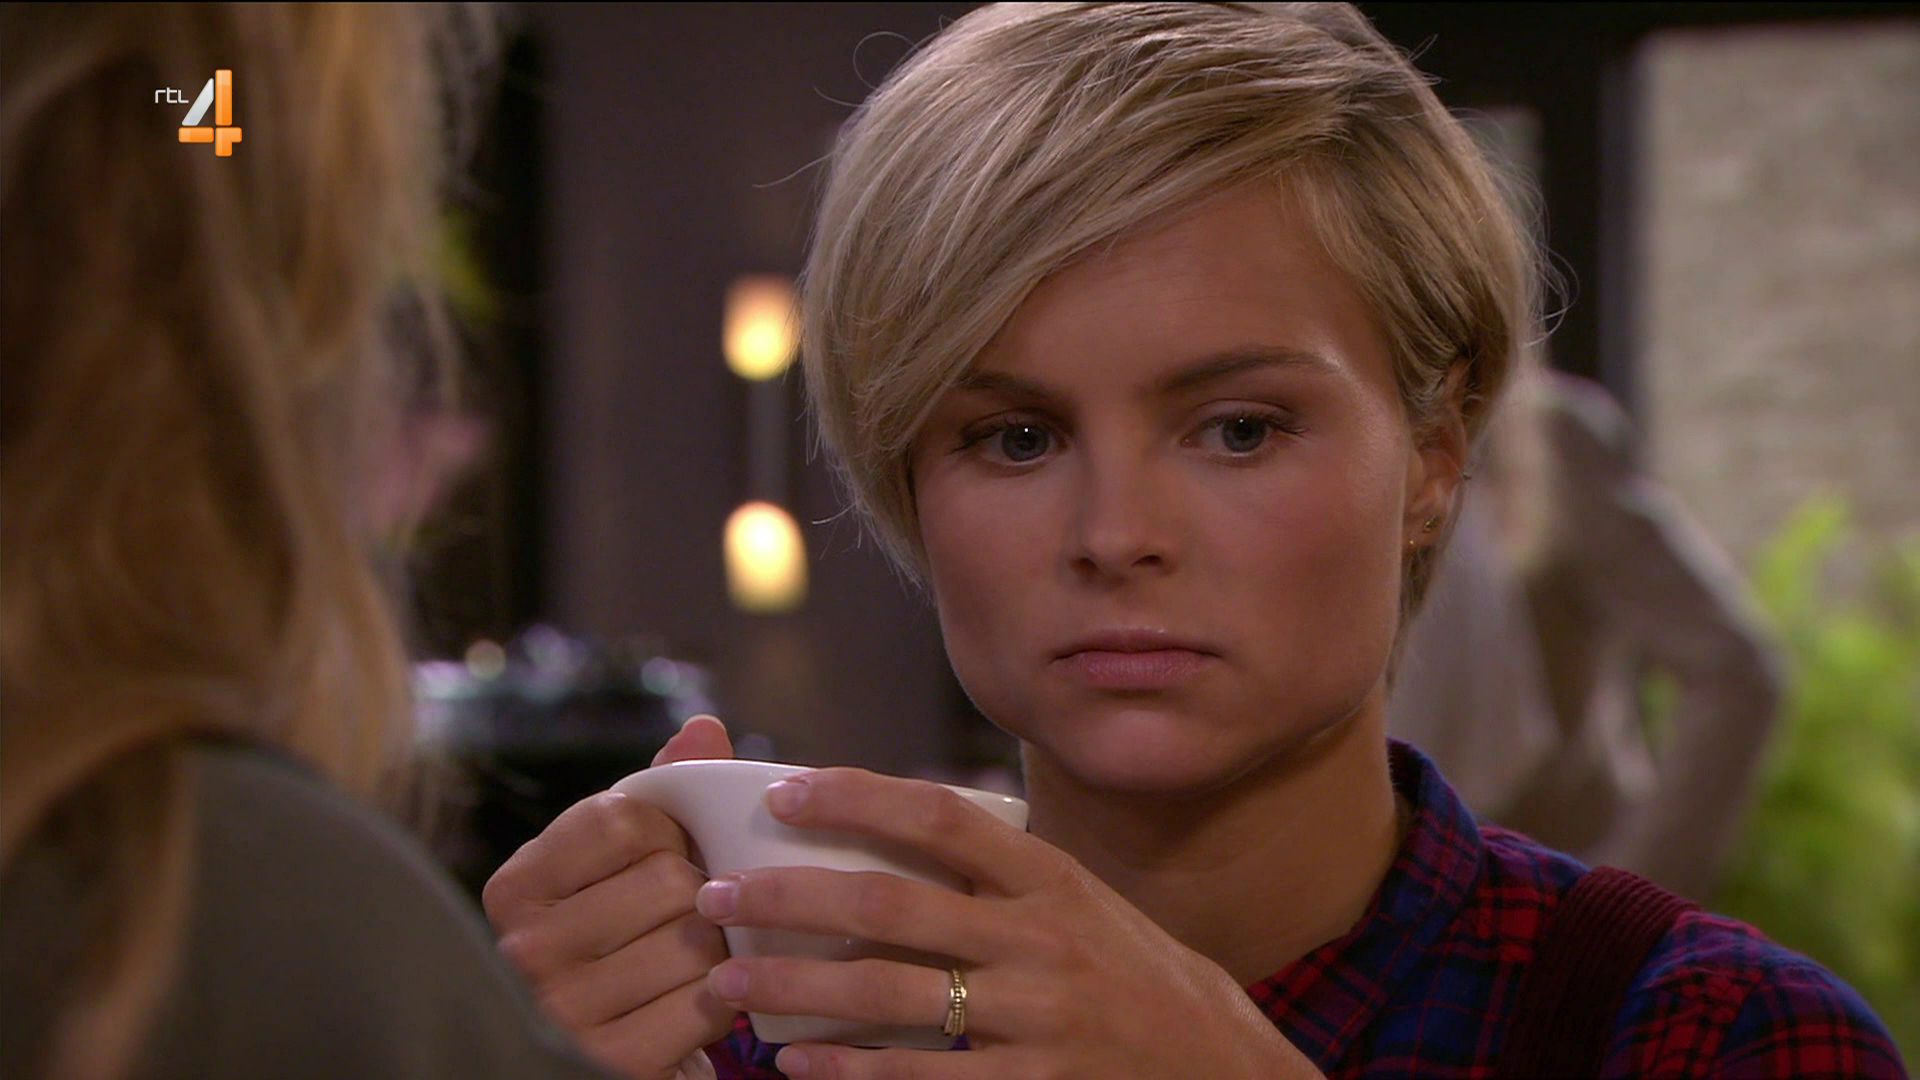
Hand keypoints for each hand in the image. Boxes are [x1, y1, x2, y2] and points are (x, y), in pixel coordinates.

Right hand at [483, 716, 740, 1079]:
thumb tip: (703, 729)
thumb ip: (661, 794)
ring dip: (717, 950)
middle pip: (670, 880)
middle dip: (702, 894)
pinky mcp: (610, 1061)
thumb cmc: (624, 940)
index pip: (626, 818)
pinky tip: (696, 1003)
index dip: (672, 831)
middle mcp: (523, 948)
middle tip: (690, 917)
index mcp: (516, 886)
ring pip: (697, 941)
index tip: (667, 856)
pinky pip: (708, 1002)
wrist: (613, 1053)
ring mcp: (563, 1010)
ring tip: (693, 961)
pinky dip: (721, 1000)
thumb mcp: (626, 862)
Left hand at [692, 769, 1323, 1079]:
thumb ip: (1005, 878)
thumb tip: (903, 835)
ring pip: (892, 997)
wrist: (1223, 1071)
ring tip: (728, 983)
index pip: (943, 817)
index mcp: (1053, 879)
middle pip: (893, 906)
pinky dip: (852, 1071)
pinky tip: (798, 1064)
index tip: (786, 790)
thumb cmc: (1142, 980)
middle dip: (790, 897)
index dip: (860, 797)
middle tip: (716, 894)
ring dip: (797, 989)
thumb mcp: (1087, 906)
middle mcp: (1042, 941)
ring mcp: (1038, 1018)